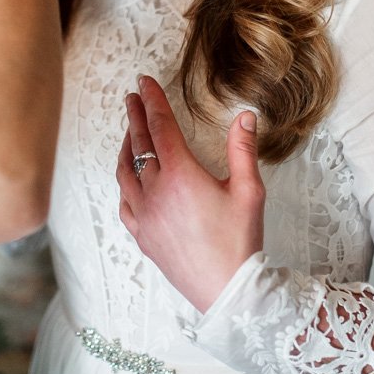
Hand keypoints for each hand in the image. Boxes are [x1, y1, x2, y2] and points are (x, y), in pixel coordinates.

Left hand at [116, 75, 264, 312]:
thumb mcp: (249, 190)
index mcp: (181, 174)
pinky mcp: (143, 237)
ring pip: (126, 173)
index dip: (152, 100)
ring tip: (129, 133)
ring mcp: (145, 215)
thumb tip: (245, 115)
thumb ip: (243, 148)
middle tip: (132, 97)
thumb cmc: (241, 241)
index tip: (144, 82)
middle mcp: (156, 191)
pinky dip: (124, 183)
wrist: (228, 291)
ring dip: (126, 147)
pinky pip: (125, 202)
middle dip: (135, 117)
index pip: (161, 126)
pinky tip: (129, 180)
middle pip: (140, 144)